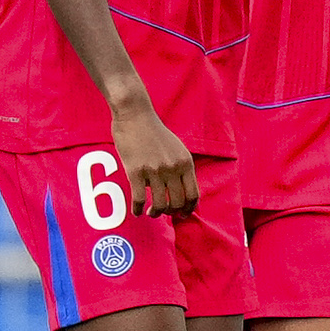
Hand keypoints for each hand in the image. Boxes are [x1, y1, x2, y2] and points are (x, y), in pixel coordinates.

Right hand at [110, 100, 196, 216]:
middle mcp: (173, 168)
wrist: (135, 116)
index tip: (183, 214)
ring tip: (151, 212)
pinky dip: (137, 209)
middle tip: (163, 212)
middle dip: (171, 212)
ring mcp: (155, 170)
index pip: (193, 194)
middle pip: (177, 202)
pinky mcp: (136, 171)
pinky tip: (136, 212)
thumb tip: (180, 190)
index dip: (189, 208)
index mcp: (185, 163)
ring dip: (155, 213)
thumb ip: (180, 167)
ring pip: (159, 204)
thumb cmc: (155, 132)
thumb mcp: (176, 148)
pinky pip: (139, 199)